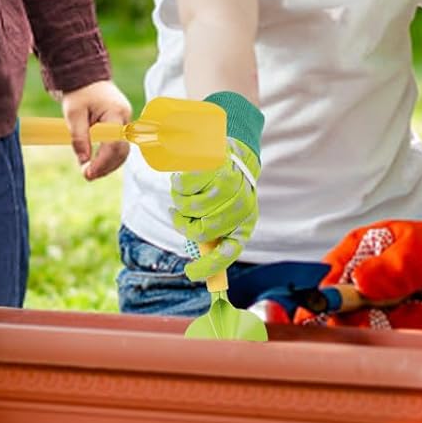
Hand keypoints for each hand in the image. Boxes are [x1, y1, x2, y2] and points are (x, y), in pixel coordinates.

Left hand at [60, 80, 131, 179]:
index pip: (113, 144)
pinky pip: (119, 146)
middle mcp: (125, 118)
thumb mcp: (73, 115)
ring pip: (123, 151)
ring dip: (108, 165)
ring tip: (90, 172)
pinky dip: (110, 157)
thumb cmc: (79, 94)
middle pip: (121, 151)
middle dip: (105, 167)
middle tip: (87, 176)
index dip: (102, 162)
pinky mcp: (121, 125)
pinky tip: (97, 164)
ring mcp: (125, 122)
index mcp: (115, 113)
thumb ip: (79, 138)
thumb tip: (84, 161)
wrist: (86, 78)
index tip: (87, 173)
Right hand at [171, 91, 263, 281]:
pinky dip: (179, 183)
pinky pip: (184, 186)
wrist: (235, 149)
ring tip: (185, 190)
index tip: (190, 273)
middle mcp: (241, 207)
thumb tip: (204, 265)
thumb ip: (216, 233)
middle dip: (183, 224)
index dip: (208, 268)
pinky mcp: (216, 167)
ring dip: (180, 201)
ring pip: (190, 208)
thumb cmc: (227, 186)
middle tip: (177, 214)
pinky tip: (187, 176)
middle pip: (201, 231)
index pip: (228, 253)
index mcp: (245, 223)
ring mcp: (230, 187)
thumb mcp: (228, 212)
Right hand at [307, 205, 421, 330]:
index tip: (327, 314)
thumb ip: (391, 267)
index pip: (323, 278)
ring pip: (373, 328)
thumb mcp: (419, 249)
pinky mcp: (401, 322)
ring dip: (405, 321)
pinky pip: (400, 336)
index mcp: (358, 251)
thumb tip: (359, 282)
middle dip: (370, 317)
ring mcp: (382, 302)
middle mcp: (365, 279)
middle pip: (341, 312)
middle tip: (397, 313)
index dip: (319, 299)